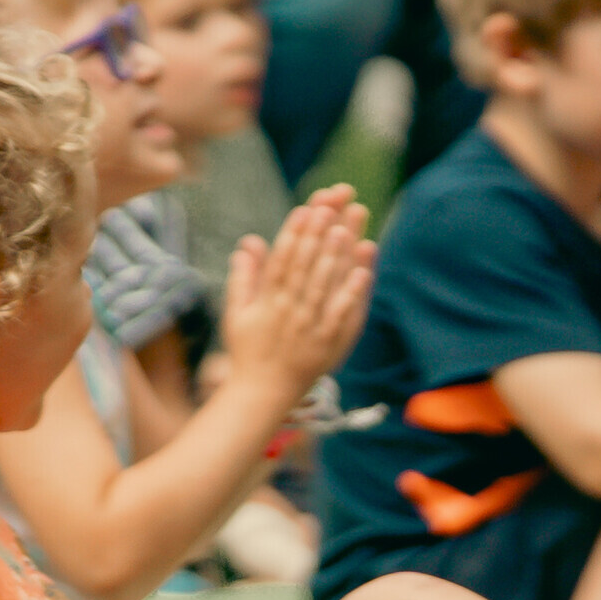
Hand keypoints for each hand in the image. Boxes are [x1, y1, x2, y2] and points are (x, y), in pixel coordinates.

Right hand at [213, 184, 376, 406]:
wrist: (262, 394)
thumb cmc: (248, 350)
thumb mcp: (237, 313)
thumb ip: (244, 277)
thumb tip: (249, 242)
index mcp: (266, 301)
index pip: (282, 260)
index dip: (294, 233)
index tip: (306, 209)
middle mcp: (288, 310)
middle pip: (306, 266)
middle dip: (319, 235)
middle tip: (332, 206)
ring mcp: (310, 327)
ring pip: (324, 286)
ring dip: (336, 257)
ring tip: (347, 229)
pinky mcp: (328, 343)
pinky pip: (342, 316)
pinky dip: (352, 293)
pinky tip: (363, 271)